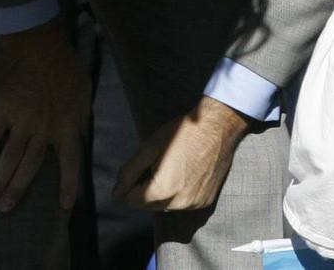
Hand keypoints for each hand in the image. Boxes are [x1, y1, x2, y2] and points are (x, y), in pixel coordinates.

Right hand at [0, 19, 89, 211]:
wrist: (38, 44)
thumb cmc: (64, 65)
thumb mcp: (82, 92)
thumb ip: (80, 117)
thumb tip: (79, 135)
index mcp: (67, 125)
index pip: (71, 162)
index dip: (69, 184)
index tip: (65, 205)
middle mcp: (45, 129)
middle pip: (31, 167)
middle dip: (18, 190)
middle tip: (6, 209)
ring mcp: (22, 121)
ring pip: (10, 158)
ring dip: (0, 181)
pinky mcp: (3, 111)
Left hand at [114, 96, 250, 211]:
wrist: (218, 127)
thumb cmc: (182, 132)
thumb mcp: (149, 147)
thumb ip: (129, 172)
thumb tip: (116, 193)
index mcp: (163, 190)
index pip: (132, 200)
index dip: (132, 182)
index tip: (143, 165)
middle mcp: (180, 204)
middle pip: (148, 206)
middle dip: (147, 188)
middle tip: (158, 163)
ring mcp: (195, 204)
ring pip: (165, 206)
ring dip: (163, 192)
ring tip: (174, 166)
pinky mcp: (206, 202)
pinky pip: (183, 204)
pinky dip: (180, 193)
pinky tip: (187, 172)